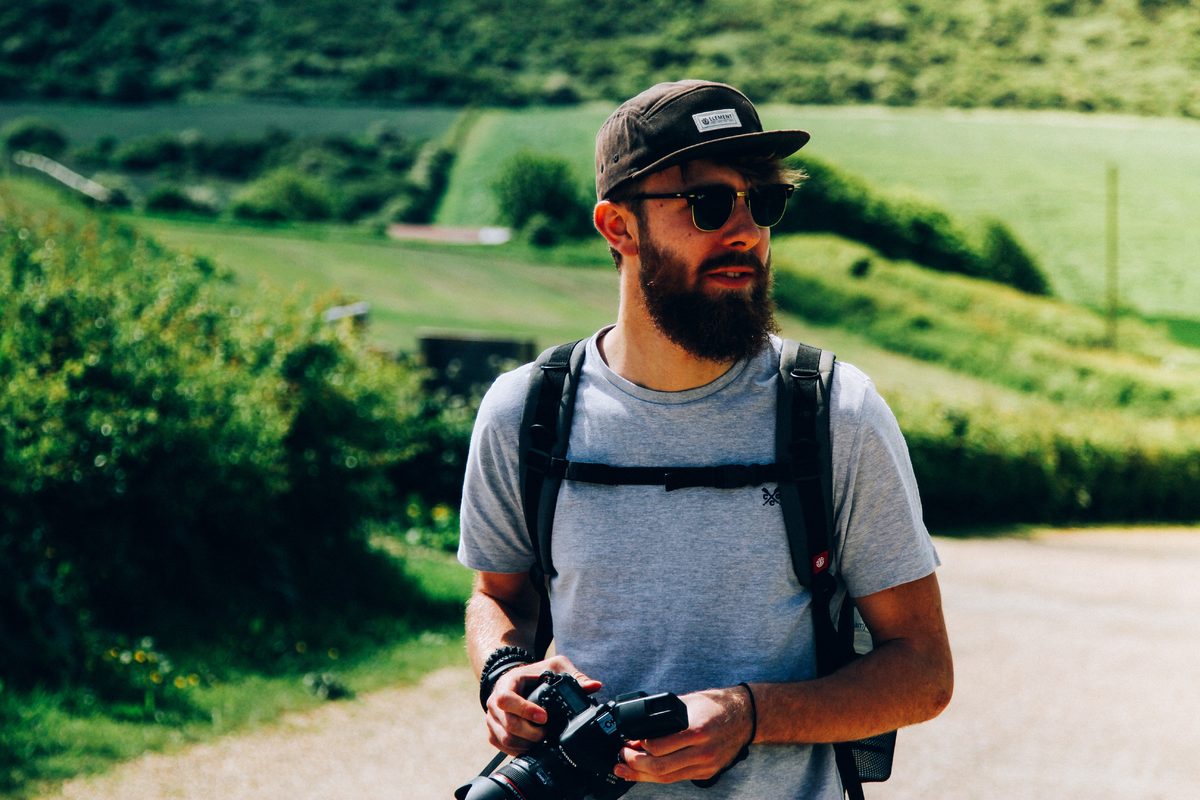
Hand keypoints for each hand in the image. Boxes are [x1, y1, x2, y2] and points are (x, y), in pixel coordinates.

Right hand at [483, 655, 601, 755]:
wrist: (516, 681)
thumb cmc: (534, 674)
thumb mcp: (554, 667)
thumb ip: (574, 676)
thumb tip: (594, 686)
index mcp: (507, 683)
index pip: (507, 699)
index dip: (525, 710)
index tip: (544, 717)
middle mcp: (495, 702)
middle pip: (508, 724)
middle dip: (531, 733)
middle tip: (547, 734)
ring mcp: (492, 718)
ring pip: (505, 739)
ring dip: (526, 744)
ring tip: (542, 740)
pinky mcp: (493, 731)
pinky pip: (502, 746)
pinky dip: (518, 749)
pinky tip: (532, 745)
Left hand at [614, 685, 753, 783]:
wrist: (745, 717)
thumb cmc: (716, 706)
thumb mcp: (689, 702)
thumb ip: (666, 716)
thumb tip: (639, 729)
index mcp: (697, 730)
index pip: (659, 746)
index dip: (638, 746)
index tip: (627, 741)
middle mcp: (702, 751)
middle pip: (660, 768)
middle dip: (635, 765)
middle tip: (621, 757)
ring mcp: (705, 765)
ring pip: (667, 777)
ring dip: (642, 775)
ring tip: (624, 769)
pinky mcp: (706, 773)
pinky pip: (677, 778)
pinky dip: (658, 776)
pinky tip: (644, 772)